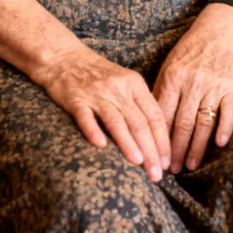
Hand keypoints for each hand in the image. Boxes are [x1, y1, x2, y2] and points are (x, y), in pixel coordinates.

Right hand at [34, 47, 170, 180]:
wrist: (64, 58)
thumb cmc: (98, 74)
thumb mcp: (125, 81)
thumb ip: (140, 104)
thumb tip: (158, 138)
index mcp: (134, 84)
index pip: (154, 115)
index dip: (163, 141)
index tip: (167, 162)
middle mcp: (118, 88)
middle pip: (139, 122)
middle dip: (150, 150)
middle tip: (157, 174)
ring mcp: (96, 94)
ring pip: (117, 121)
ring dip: (129, 143)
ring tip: (139, 163)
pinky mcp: (76, 100)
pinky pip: (86, 118)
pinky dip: (94, 132)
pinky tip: (101, 146)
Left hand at [153, 6, 232, 172]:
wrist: (221, 31)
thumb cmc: (191, 51)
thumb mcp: (170, 66)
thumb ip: (161, 91)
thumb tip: (147, 120)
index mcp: (173, 78)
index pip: (163, 115)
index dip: (158, 138)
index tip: (154, 156)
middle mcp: (192, 83)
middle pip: (182, 123)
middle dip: (175, 149)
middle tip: (171, 170)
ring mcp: (213, 85)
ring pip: (203, 122)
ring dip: (196, 147)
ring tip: (190, 165)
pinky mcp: (232, 86)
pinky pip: (228, 111)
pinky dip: (224, 128)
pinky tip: (218, 144)